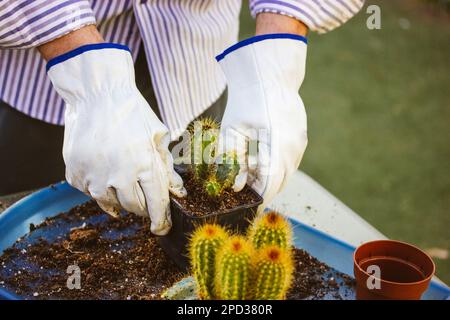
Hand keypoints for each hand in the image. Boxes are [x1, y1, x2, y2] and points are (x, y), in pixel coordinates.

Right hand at [47, 44, 185, 234]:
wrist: (97, 93)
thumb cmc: (133, 112)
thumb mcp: (158, 136)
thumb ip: (167, 167)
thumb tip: (176, 191)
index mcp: (144, 164)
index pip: (156, 204)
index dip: (161, 219)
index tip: (161, 228)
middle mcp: (118, 174)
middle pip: (134, 207)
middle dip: (142, 205)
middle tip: (143, 194)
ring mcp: (93, 174)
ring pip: (110, 203)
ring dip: (120, 197)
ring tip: (123, 180)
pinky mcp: (74, 171)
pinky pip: (89, 191)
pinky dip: (98, 186)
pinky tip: (104, 171)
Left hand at [217, 33, 307, 208]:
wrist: (270, 75)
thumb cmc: (246, 101)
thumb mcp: (232, 130)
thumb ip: (234, 161)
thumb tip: (237, 187)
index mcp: (277, 144)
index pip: (270, 184)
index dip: (259, 199)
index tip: (248, 208)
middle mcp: (294, 146)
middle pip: (281, 182)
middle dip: (263, 191)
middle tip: (245, 193)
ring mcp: (301, 142)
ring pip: (287, 173)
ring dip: (270, 179)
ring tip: (249, 174)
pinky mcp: (302, 138)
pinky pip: (291, 161)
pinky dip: (277, 167)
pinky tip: (261, 159)